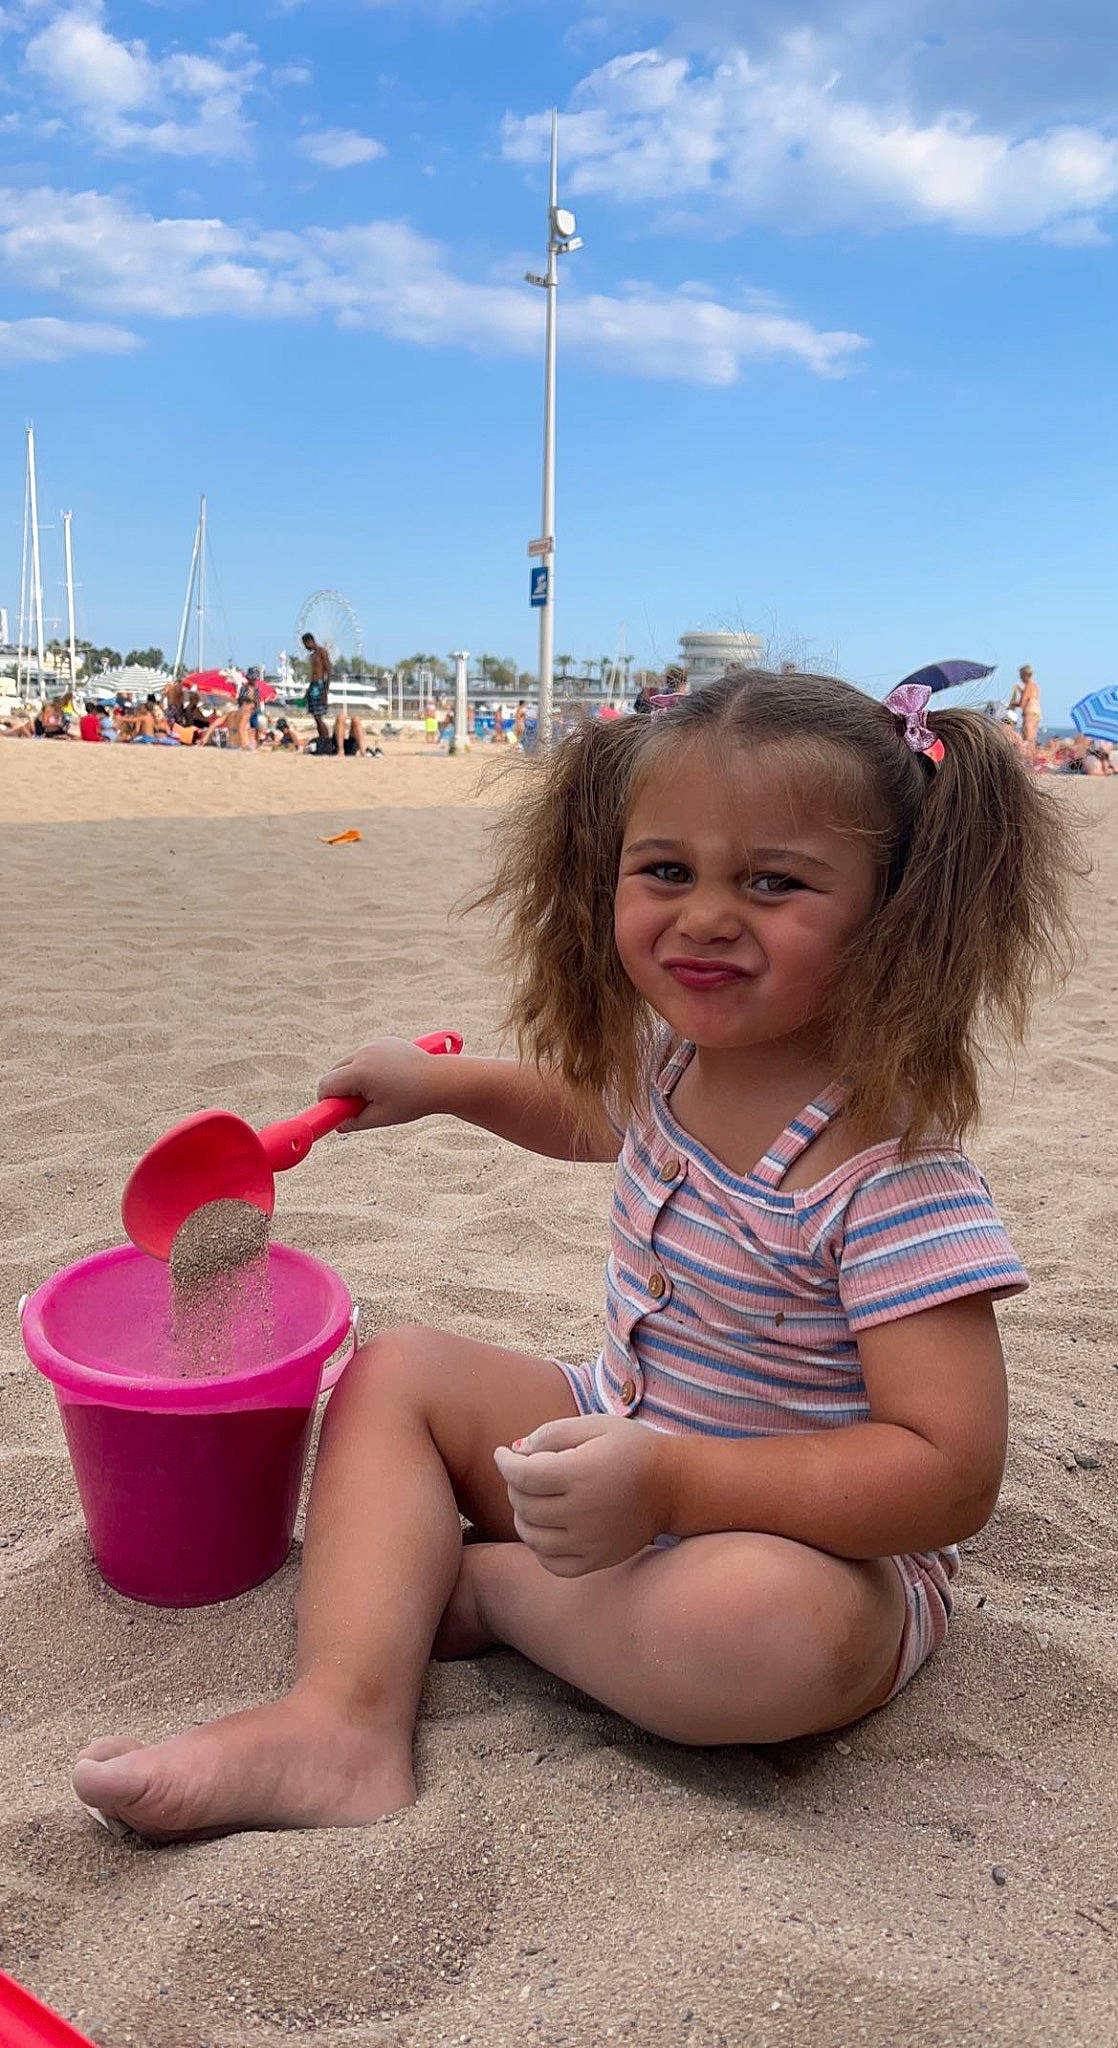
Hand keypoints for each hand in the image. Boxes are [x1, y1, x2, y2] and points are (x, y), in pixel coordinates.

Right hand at [317, 1037, 452, 1132]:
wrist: (442, 1080)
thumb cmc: (413, 1101)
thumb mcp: (381, 1117)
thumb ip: (354, 1123)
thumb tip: (338, 1125)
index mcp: (359, 1072)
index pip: (326, 1085)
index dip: (328, 1101)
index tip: (338, 1112)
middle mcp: (363, 1053)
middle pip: (335, 1072)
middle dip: (341, 1089)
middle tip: (360, 1105)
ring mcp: (374, 1045)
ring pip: (350, 1063)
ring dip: (354, 1078)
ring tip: (379, 1092)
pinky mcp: (385, 1042)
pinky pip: (366, 1056)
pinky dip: (368, 1067)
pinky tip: (388, 1079)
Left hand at [493, 1414, 672, 1576]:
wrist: (674, 1486)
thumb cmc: (632, 1449)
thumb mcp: (594, 1426)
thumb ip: (552, 1434)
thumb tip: (515, 1451)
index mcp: (581, 1474)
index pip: (522, 1475)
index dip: (505, 1462)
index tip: (503, 1454)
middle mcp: (583, 1512)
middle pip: (524, 1505)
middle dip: (515, 1485)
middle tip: (525, 1472)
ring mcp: (590, 1542)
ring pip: (532, 1537)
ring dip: (523, 1516)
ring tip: (534, 1499)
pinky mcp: (598, 1560)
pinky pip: (552, 1563)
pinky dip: (540, 1548)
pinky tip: (548, 1528)